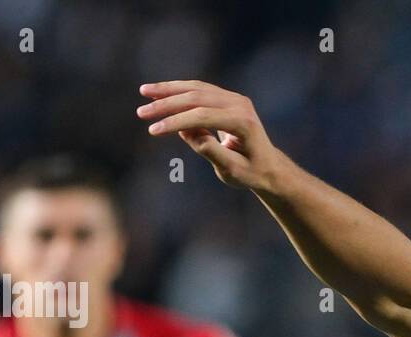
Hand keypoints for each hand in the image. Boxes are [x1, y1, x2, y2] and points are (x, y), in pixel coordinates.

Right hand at [137, 80, 280, 190]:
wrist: (269, 166)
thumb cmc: (251, 173)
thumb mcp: (232, 170)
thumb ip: (213, 152)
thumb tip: (188, 133)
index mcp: (243, 123)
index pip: (203, 117)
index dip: (176, 122)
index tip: (154, 130)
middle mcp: (240, 105)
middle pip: (197, 98)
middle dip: (167, 104)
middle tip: (142, 112)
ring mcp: (235, 99)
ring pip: (197, 88)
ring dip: (169, 90)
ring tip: (144, 92)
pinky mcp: (229, 98)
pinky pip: (200, 90)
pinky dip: (179, 90)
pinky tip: (160, 92)